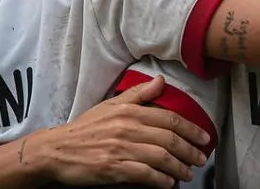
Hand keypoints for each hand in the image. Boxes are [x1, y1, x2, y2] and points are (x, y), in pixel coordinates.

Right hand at [27, 76, 209, 188]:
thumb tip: (161, 81)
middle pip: (168, 139)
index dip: (191, 129)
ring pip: (159, 157)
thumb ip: (139, 94)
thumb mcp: (111, 104)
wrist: (56, 150)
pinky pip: (143, 174)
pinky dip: (160, 180)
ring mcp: (120, 149)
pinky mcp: (112, 168)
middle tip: (200, 159)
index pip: (169, 119)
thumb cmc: (86, 128)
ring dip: (178, 167)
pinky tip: (168, 183)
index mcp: (129, 111)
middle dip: (189, 150)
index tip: (204, 138)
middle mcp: (127, 128)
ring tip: (187, 173)